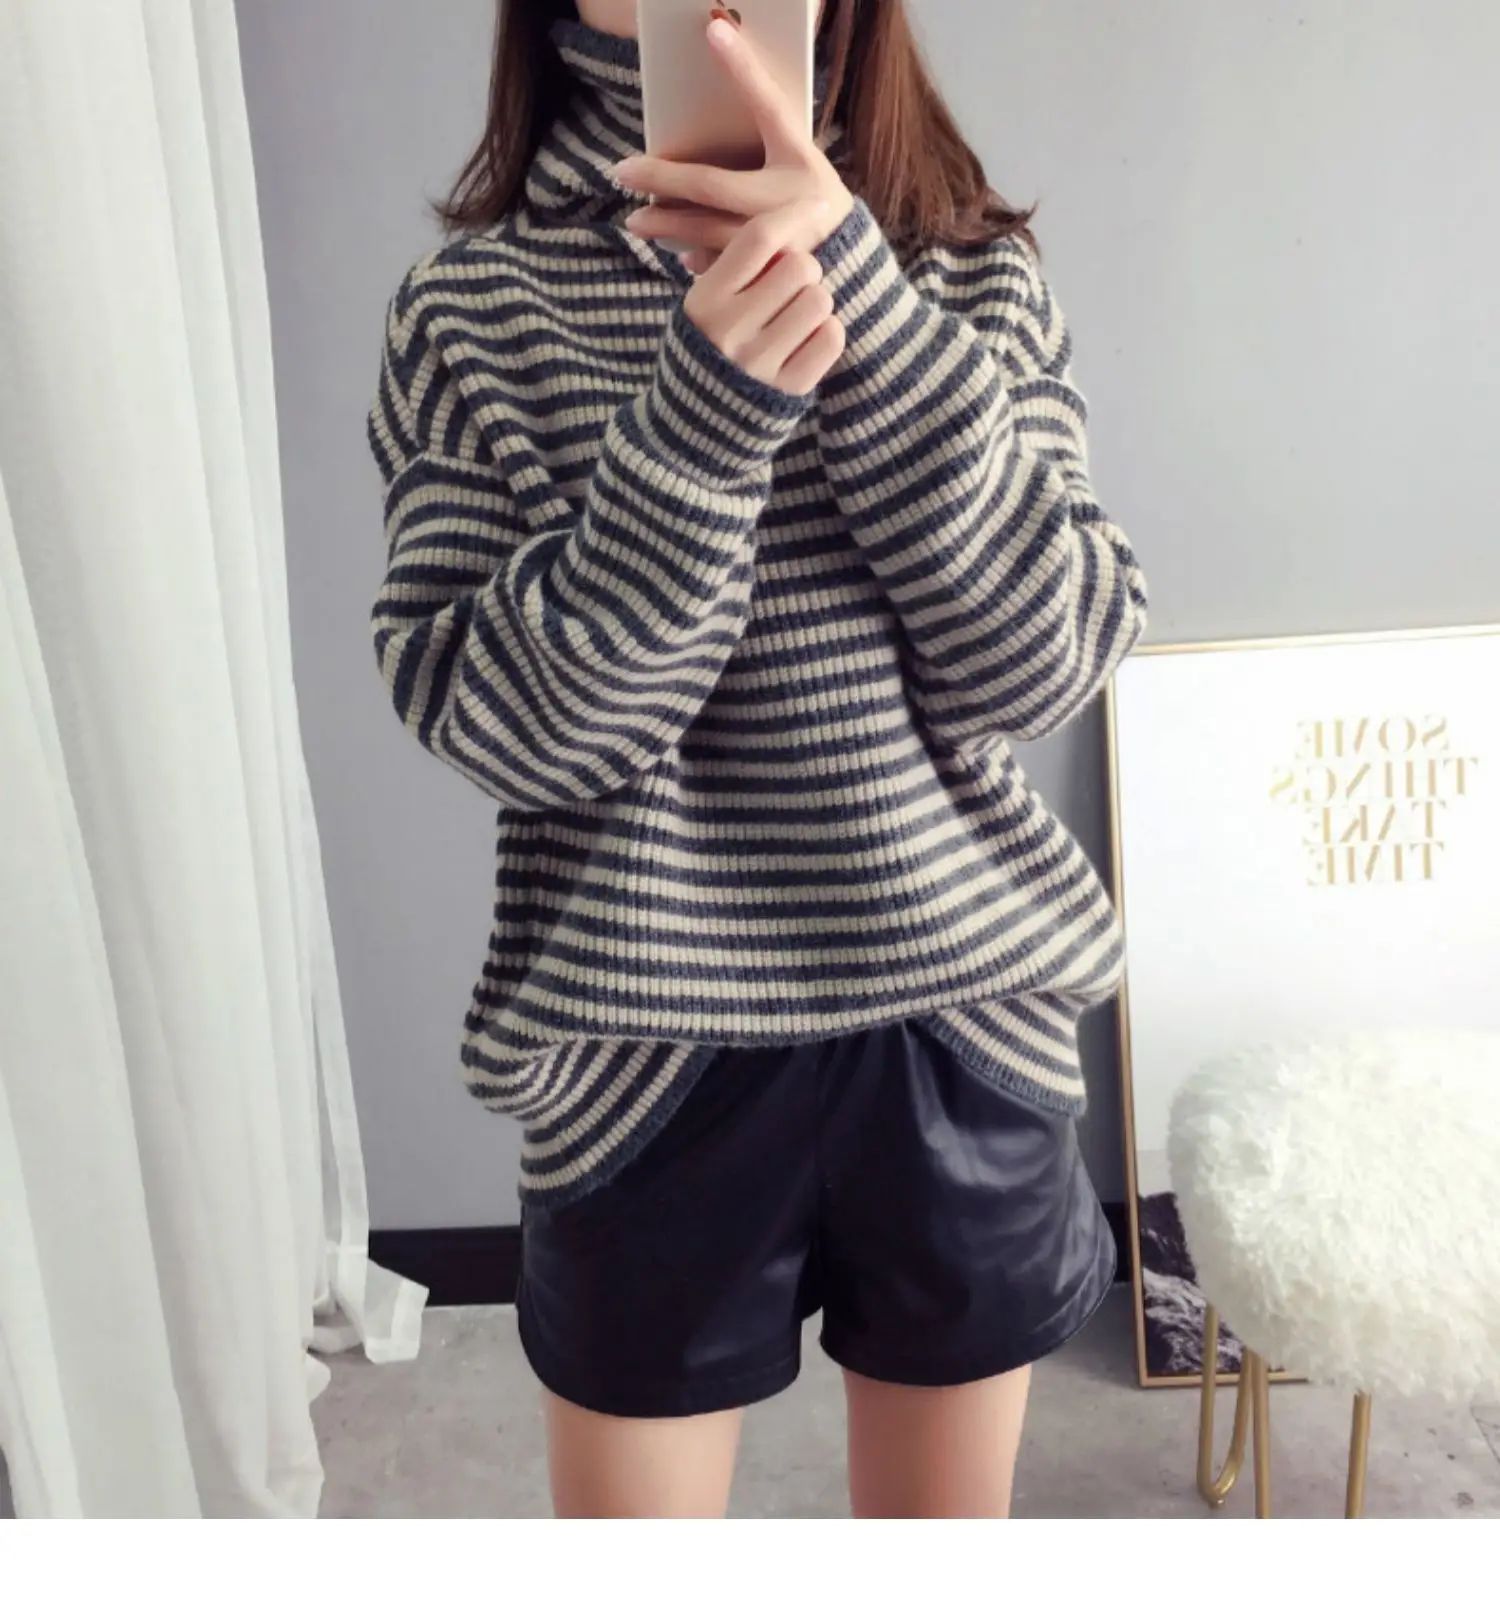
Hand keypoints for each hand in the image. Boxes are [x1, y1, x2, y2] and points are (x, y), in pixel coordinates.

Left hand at [615, 15, 854, 274]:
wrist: (854, 263)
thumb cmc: (815, 203)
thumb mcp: (799, 166)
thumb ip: (763, 144)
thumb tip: (704, 130)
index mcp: (801, 157)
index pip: (767, 103)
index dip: (743, 67)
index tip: (713, 29)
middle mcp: (791, 198)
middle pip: (712, 184)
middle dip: (663, 177)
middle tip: (624, 171)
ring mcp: (782, 241)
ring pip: (709, 230)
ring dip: (668, 224)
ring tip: (636, 221)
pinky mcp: (772, 274)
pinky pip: (725, 267)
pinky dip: (701, 260)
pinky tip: (680, 254)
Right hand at [678, 196, 845, 394]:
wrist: (699, 424)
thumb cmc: (710, 346)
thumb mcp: (704, 304)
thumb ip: (735, 267)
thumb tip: (783, 217)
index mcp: (705, 300)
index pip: (758, 238)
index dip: (793, 214)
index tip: (816, 203)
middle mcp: (730, 331)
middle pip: (799, 265)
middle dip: (805, 268)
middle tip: (794, 285)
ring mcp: (760, 363)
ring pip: (820, 299)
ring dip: (816, 301)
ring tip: (797, 315)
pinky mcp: (789, 388)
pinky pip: (832, 337)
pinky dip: (827, 332)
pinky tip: (807, 339)